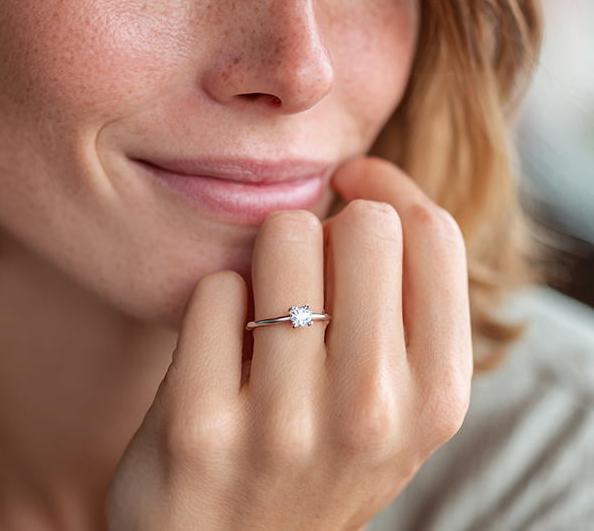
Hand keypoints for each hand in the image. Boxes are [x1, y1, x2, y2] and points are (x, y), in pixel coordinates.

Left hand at [107, 157, 472, 529]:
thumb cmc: (314, 454)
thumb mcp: (392, 400)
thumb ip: (400, 300)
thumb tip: (362, 181)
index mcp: (435, 397)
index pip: (432, 232)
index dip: (386, 191)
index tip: (350, 190)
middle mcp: (372, 413)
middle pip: (365, 225)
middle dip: (326, 229)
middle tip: (303, 272)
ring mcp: (284, 425)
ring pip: (284, 236)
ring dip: (265, 256)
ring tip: (261, 310)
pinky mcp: (198, 428)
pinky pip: (213, 287)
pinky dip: (213, 300)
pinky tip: (216, 350)